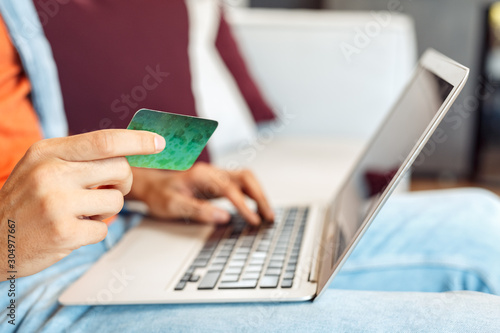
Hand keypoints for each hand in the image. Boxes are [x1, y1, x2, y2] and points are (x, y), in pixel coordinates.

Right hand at [0, 129, 164, 279]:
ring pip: (116, 200)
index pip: (104, 140)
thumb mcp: (42, 167)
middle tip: (108, 190)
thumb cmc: (25, 202)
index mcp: (48, 151)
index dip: (137, 141)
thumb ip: (78, 158)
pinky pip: (103, 229)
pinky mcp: (63, 232)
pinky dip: (93, 231)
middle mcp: (51, 173)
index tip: (159, 143)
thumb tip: (127, 153)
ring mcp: (56, 203)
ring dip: (106, 210)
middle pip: (120, 169)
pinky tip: (70, 230)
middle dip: (124, 181)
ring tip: (80, 212)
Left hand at [129, 162, 273, 225]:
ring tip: (267, 215)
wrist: (150, 185)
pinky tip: (256, 210)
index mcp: (202, 175)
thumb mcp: (173, 205)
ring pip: (247, 180)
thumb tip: (224, 217)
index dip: (244, 205)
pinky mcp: (219, 183)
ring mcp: (217, 176)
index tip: (254, 221)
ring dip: (259, 195)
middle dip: (260, 196)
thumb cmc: (159, 194)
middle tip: (268, 217)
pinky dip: (252, 196)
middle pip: (246, 177)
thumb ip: (198, 211)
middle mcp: (213, 172)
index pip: (230, 189)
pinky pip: (241, 186)